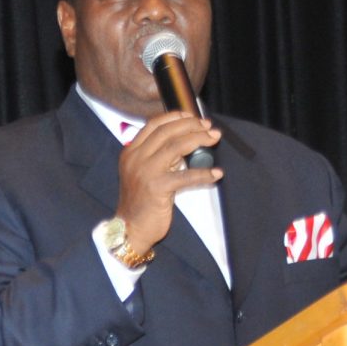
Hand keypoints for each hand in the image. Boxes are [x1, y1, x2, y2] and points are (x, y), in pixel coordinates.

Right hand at [113, 109, 223, 254]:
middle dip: (191, 125)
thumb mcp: (142, 173)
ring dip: (198, 139)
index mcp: (130, 151)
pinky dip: (203, 174)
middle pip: (167, 131)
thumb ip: (157, 156)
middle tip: (209, 127)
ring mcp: (145, 172)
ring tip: (213, 139)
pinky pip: (186, 176)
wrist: (130, 228)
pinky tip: (216, 173)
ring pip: (176, 146)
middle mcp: (135, 158)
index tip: (193, 117)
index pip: (154, 124)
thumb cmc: (140, 202)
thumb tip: (185, 142)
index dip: (175, 116)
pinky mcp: (157, 188)